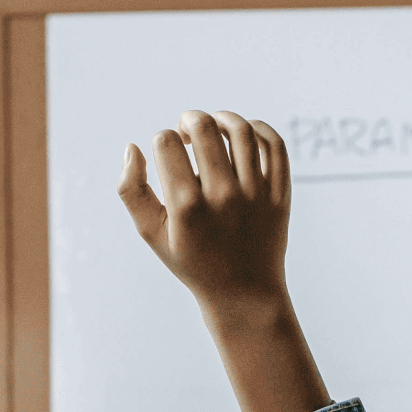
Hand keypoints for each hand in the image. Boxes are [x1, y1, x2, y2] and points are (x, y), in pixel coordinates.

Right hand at [119, 110, 292, 307]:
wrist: (244, 292)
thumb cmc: (192, 260)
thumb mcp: (151, 232)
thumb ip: (131, 190)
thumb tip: (131, 148)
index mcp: (187, 207)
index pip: (166, 142)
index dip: (161, 139)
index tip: (167, 154)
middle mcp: (223, 197)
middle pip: (203, 127)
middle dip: (188, 120)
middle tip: (186, 131)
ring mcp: (256, 195)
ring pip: (241, 130)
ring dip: (222, 118)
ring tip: (213, 128)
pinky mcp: (280, 194)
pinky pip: (274, 146)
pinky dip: (258, 129)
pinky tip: (244, 134)